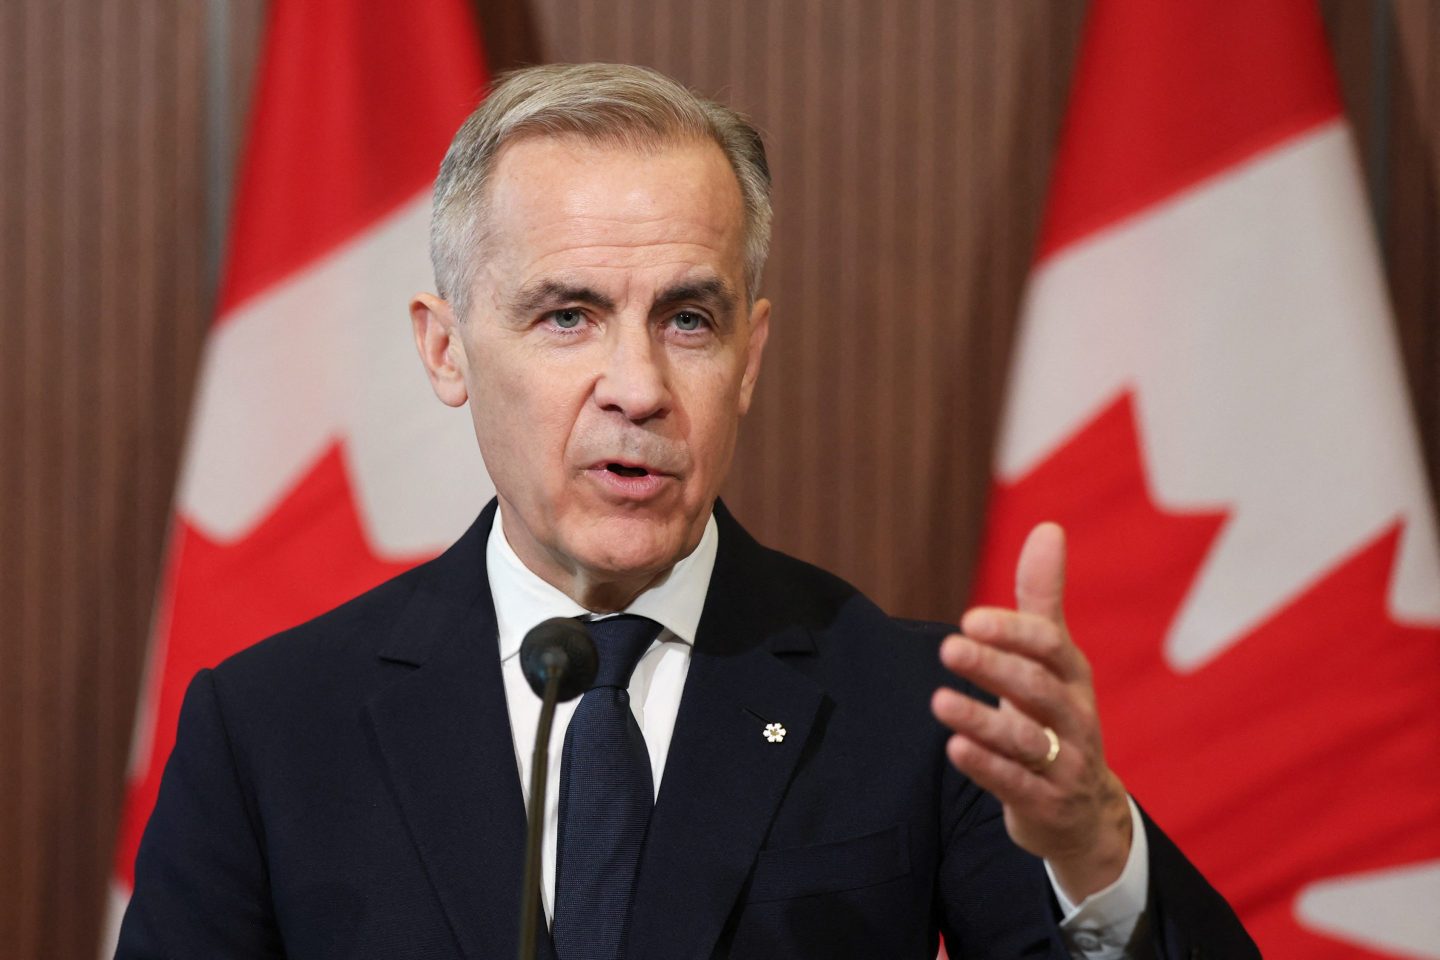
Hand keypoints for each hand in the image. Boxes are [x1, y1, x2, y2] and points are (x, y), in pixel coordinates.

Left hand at [930, 522, 1131, 900]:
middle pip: (1036, 688)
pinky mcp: (1045, 803)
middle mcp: (1074, 717)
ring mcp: (1064, 763)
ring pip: (1025, 739)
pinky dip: (987, 766)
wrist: (1084, 810)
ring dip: (982, 720)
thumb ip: (1043, 598)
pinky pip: (1016, 784)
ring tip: (939, 701)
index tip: (971, 618)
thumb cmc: (1056, 716)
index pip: (1050, 647)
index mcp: (1073, 677)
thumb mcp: (1054, 660)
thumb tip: (1048, 527)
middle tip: (949, 648)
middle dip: (994, 668)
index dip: (1013, 632)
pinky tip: (955, 748)